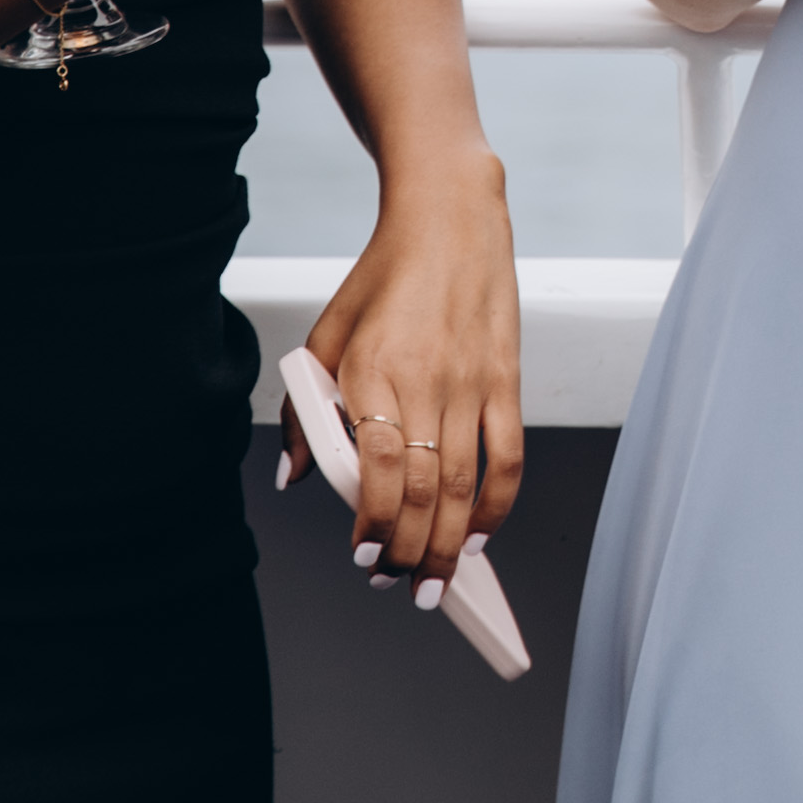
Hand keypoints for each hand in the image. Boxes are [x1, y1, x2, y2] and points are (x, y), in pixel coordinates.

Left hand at [292, 151, 523, 583]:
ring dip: (449, 544)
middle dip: (410, 550)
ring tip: (435, 582)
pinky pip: (507, 457)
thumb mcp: (327, 334)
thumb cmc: (384, 277)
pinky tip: (479, 535)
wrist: (450, 218)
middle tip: (397, 584)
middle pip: (424, 488)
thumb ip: (305, 410)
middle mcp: (426, 380)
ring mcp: (472, 382)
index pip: (378, 464)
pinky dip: (496, 505)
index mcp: (373, 369)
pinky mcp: (506, 380)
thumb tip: (295, 475)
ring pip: (464, 484)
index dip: (374, 520)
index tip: (363, 554)